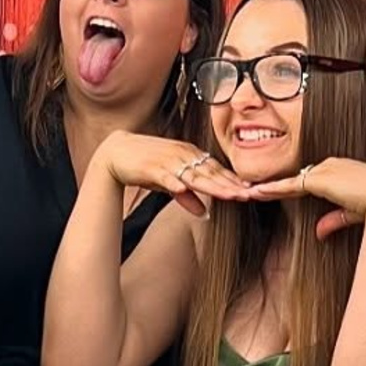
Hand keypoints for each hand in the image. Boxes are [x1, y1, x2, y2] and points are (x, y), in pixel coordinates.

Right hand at [96, 131, 250, 219]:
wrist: (116, 152)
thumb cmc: (145, 165)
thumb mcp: (169, 182)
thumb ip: (186, 196)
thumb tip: (204, 214)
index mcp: (190, 155)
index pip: (216, 170)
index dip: (232, 181)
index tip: (250, 191)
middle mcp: (182, 156)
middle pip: (210, 174)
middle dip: (230, 186)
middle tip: (249, 195)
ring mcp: (168, 161)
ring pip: (195, 176)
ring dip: (213, 186)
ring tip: (230, 195)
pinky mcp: (152, 168)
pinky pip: (166, 177)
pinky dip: (176, 183)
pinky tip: (185, 190)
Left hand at [248, 156, 365, 241]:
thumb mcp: (353, 214)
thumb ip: (334, 220)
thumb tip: (318, 233)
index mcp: (342, 169)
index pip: (312, 178)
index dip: (293, 185)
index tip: (278, 191)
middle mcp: (332, 165)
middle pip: (297, 176)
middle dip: (276, 184)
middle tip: (253, 190)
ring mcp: (325, 169)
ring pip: (290, 179)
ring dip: (269, 187)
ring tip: (248, 192)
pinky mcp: (320, 179)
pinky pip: (290, 185)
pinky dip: (272, 190)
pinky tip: (256, 193)